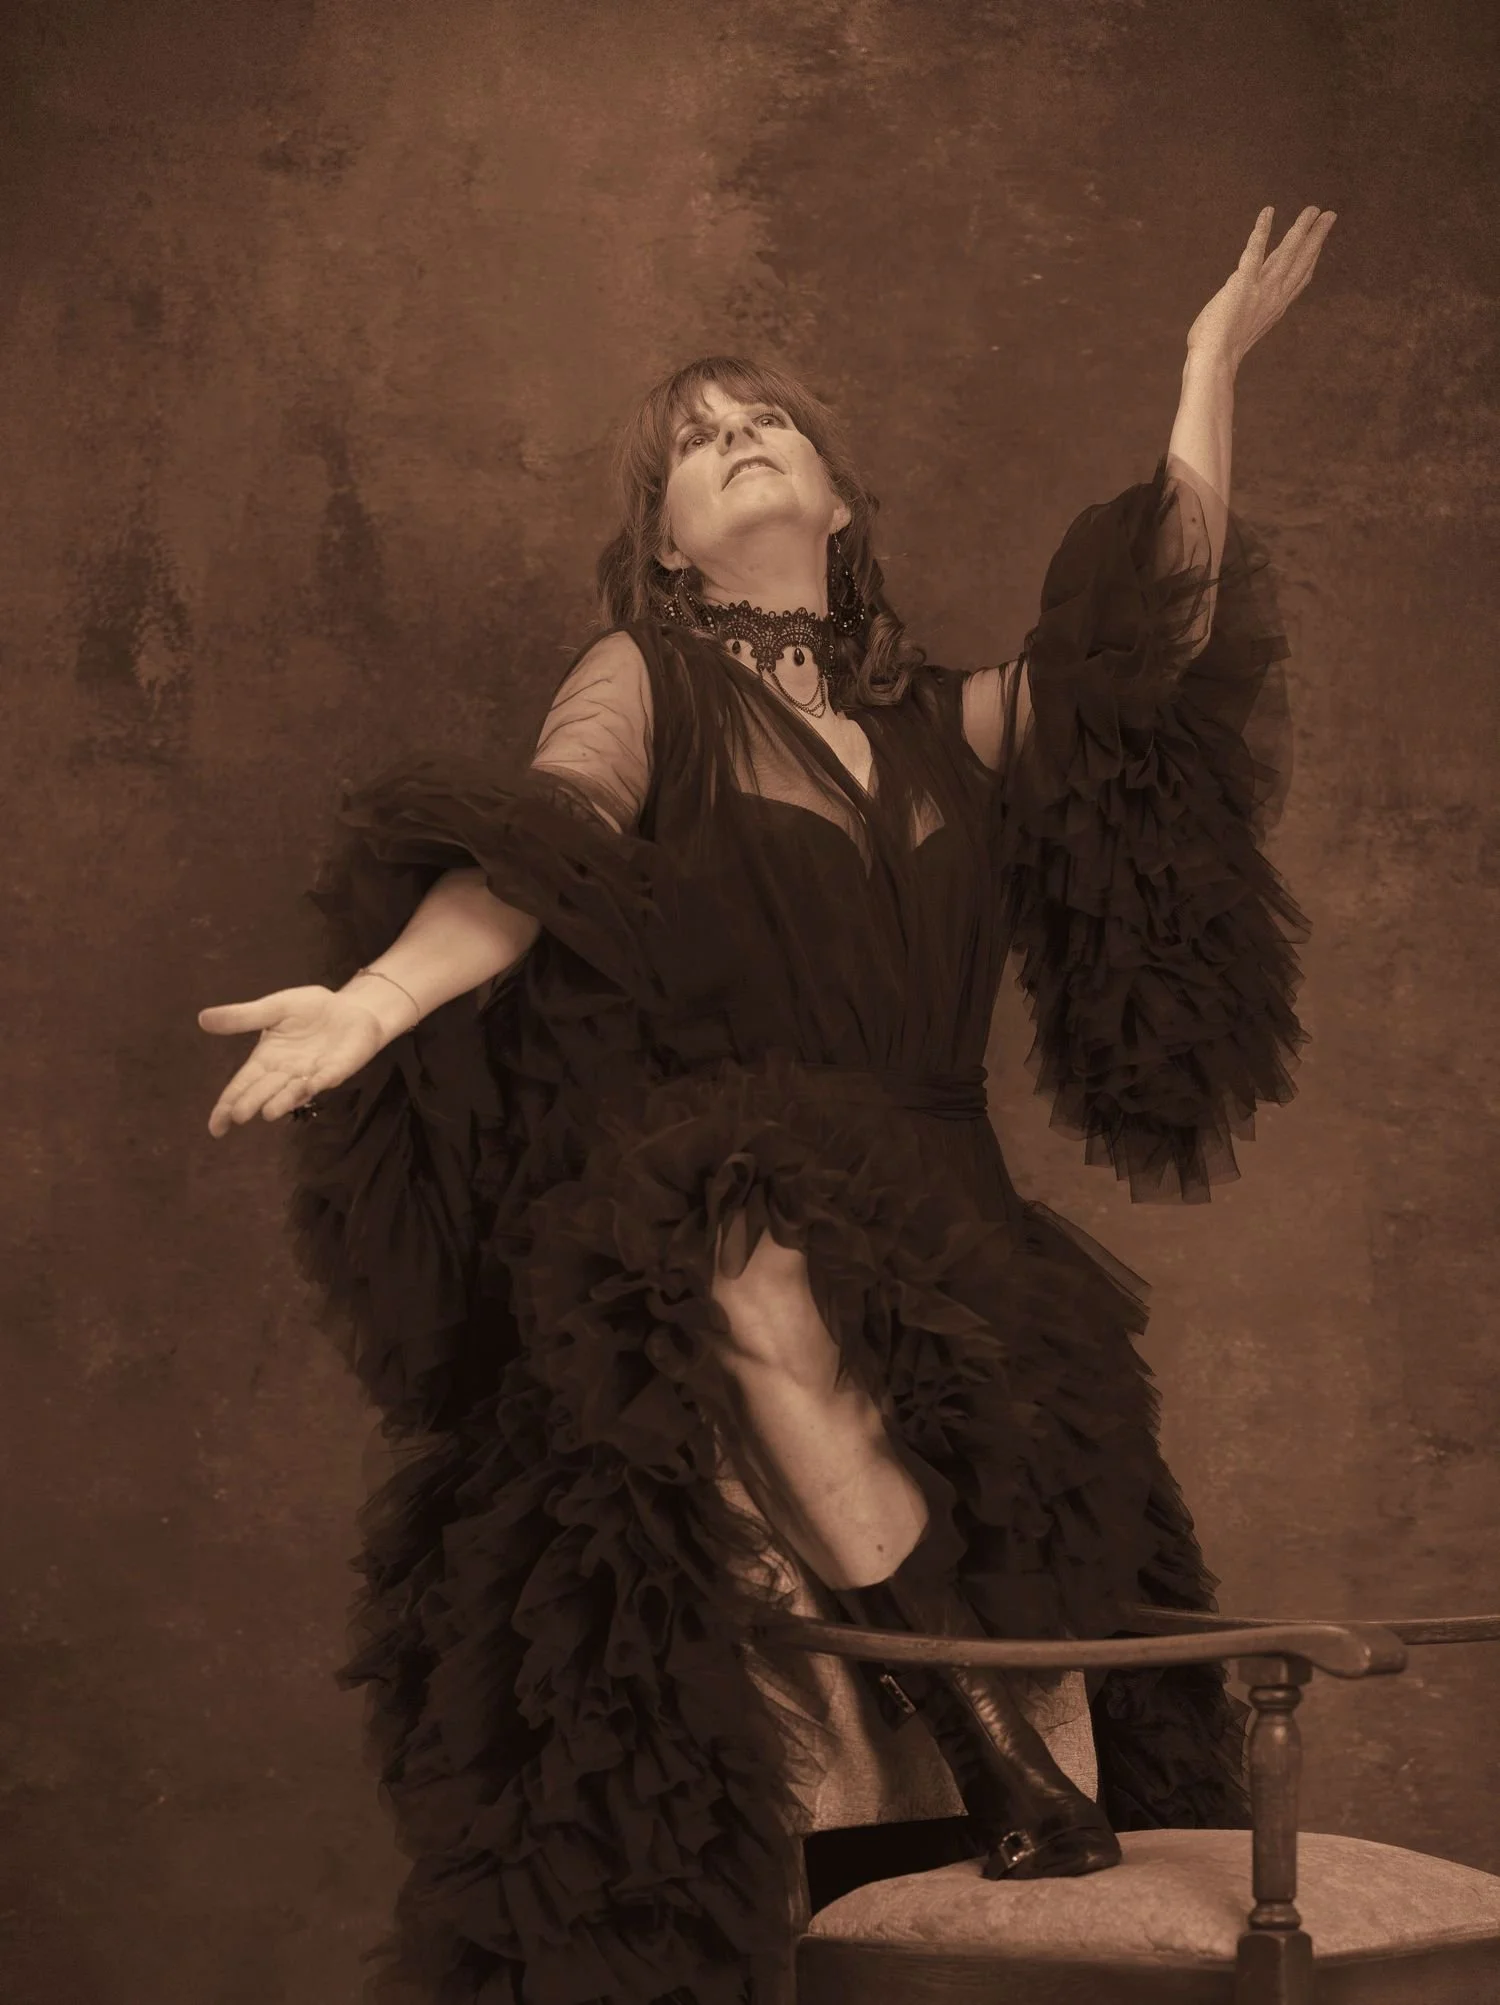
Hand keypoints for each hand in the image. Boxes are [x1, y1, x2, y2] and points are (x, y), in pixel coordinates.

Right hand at [198, 985, 385, 1137]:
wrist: (350, 1007)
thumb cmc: (310, 1010)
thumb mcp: (273, 1009)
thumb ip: (243, 1017)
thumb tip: (202, 1019)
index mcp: (266, 1060)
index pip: (242, 1085)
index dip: (227, 1105)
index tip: (216, 1128)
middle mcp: (286, 1073)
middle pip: (264, 1091)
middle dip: (252, 1103)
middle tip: (239, 1116)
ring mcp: (312, 1073)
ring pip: (294, 1092)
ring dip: (282, 1102)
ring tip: (268, 1113)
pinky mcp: (337, 1068)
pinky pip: (328, 1077)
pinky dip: (321, 1081)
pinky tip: (313, 1085)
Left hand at [1186, 205, 1336, 372]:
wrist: (1213, 363)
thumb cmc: (1216, 356)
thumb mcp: (1236, 332)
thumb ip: (1240, 316)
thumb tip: (1231, 306)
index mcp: (1274, 309)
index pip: (1297, 280)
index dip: (1310, 260)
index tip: (1319, 245)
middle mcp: (1274, 297)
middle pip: (1302, 261)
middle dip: (1316, 236)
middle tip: (1329, 215)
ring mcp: (1262, 289)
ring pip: (1288, 251)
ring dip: (1301, 228)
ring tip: (1312, 209)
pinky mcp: (1244, 282)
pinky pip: (1255, 249)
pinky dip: (1262, 229)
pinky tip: (1268, 211)